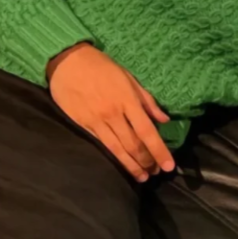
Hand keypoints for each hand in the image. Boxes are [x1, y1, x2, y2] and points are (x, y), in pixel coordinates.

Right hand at [47, 43, 175, 181]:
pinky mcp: (82, 126)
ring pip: (118, 150)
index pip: (147, 131)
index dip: (159, 151)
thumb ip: (147, 100)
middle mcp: (113, 113)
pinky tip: (120, 166)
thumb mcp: (128, 77)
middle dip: (147, 161)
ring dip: (132, 166)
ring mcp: (97, 121)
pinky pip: (101, 146)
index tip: (169, 165)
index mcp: (127, 100)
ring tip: (142, 177)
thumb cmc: (101, 66)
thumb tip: (164, 120)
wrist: (68, 61)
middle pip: (134, 145)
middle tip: (156, 172)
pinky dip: (113, 158)